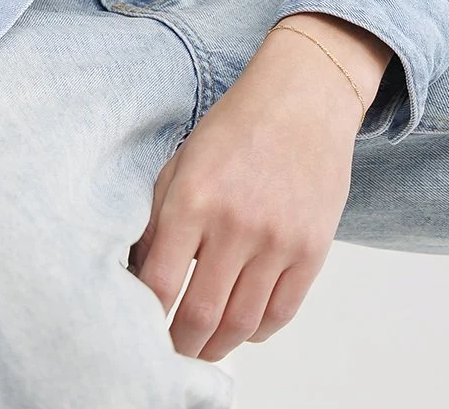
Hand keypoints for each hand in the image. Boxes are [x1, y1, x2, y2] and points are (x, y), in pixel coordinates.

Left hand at [128, 17, 373, 361]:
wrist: (304, 97)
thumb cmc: (237, 126)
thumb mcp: (182, 159)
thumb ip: (158, 216)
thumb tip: (138, 275)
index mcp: (193, 197)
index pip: (158, 283)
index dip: (145, 319)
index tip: (137, 331)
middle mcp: (235, 223)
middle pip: (200, 315)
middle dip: (180, 344)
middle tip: (170, 352)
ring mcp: (277, 239)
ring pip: (241, 324)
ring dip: (217, 347)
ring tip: (203, 347)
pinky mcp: (312, 249)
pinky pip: (281, 312)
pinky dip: (257, 331)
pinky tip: (242, 326)